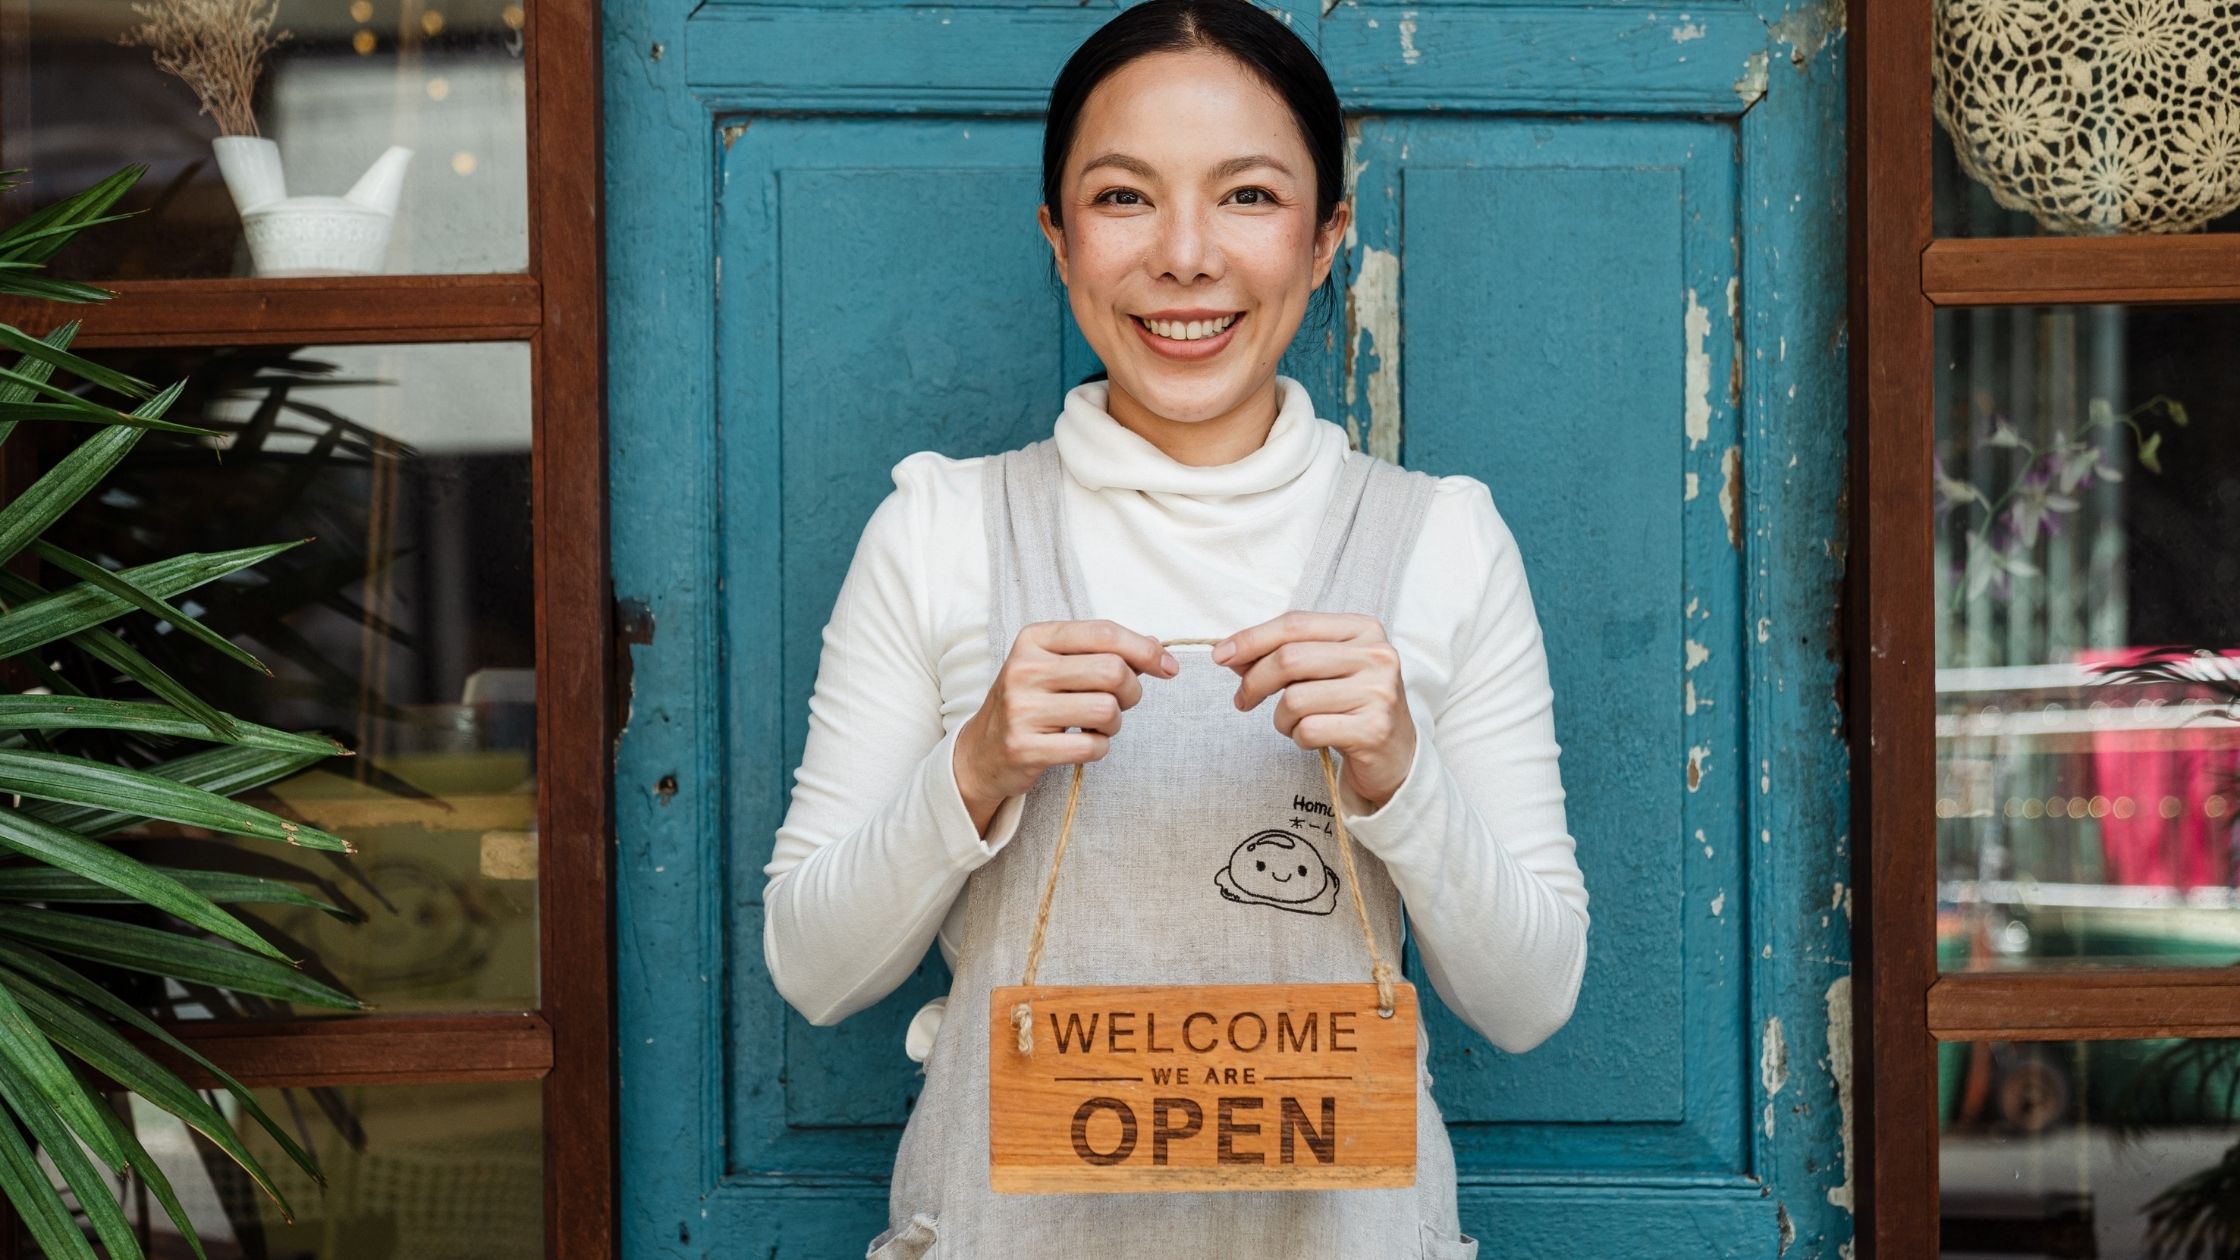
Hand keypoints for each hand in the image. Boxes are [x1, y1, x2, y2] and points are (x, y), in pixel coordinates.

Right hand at [955, 619, 1177, 832]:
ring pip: (1106, 709)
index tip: (1167, 667)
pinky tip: (1082, 744)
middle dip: (1132, 690)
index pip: (1104, 633)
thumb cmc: (1032, 702)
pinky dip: (1099, 747)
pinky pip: (1091, 747)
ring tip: (1097, 725)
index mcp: (1034, 639)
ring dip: (1114, 722)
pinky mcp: (1025, 747)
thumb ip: (1102, 651)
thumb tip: (1156, 646)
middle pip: (1112, 671)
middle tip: (1123, 702)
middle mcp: (1024, 669)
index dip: (1146, 650)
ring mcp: (1022, 709)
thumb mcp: (1056, 665)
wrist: (982, 750)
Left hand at [1213, 612, 1414, 810]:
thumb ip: (1283, 655)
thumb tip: (1231, 654)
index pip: (1295, 624)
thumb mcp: (1323, 670)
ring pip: (1295, 699)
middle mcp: (1377, 655)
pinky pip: (1308, 730)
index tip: (1220, 656)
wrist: (1396, 755)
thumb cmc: (1350, 705)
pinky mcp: (1373, 729)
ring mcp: (1378, 692)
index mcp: (1364, 629)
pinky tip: (1312, 738)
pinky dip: (1298, 738)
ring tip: (1293, 724)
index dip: (1252, 639)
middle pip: (1290, 659)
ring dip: (1280, 718)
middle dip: (1255, 682)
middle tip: (1243, 701)